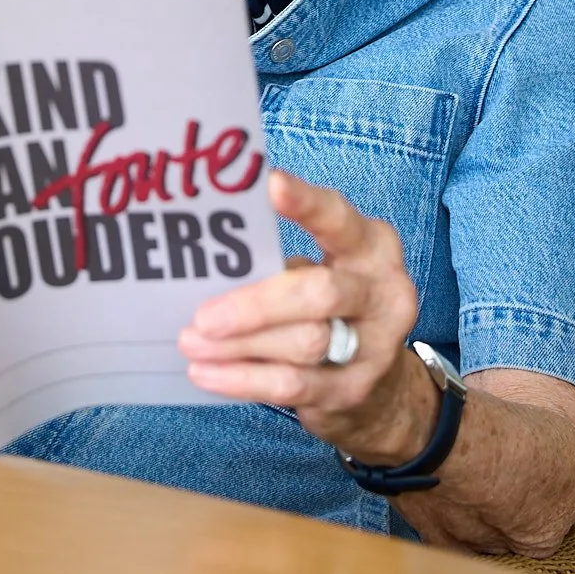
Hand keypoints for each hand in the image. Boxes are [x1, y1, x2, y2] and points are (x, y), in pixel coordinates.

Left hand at [176, 170, 436, 464]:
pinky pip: (293, 385)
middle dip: (255, 305)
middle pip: (320, 293)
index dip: (307, 202)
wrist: (378, 382)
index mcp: (371, 245)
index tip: (270, 183)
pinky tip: (208, 373)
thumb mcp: (318, 268)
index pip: (338, 219)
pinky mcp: (354, 389)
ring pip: (304, 343)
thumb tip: (205, 259)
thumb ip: (278, 261)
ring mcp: (375, 345)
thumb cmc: (329, 306)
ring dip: (240, 345)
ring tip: (192, 342)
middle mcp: (383, 291)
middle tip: (202, 316)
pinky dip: (245, 379)